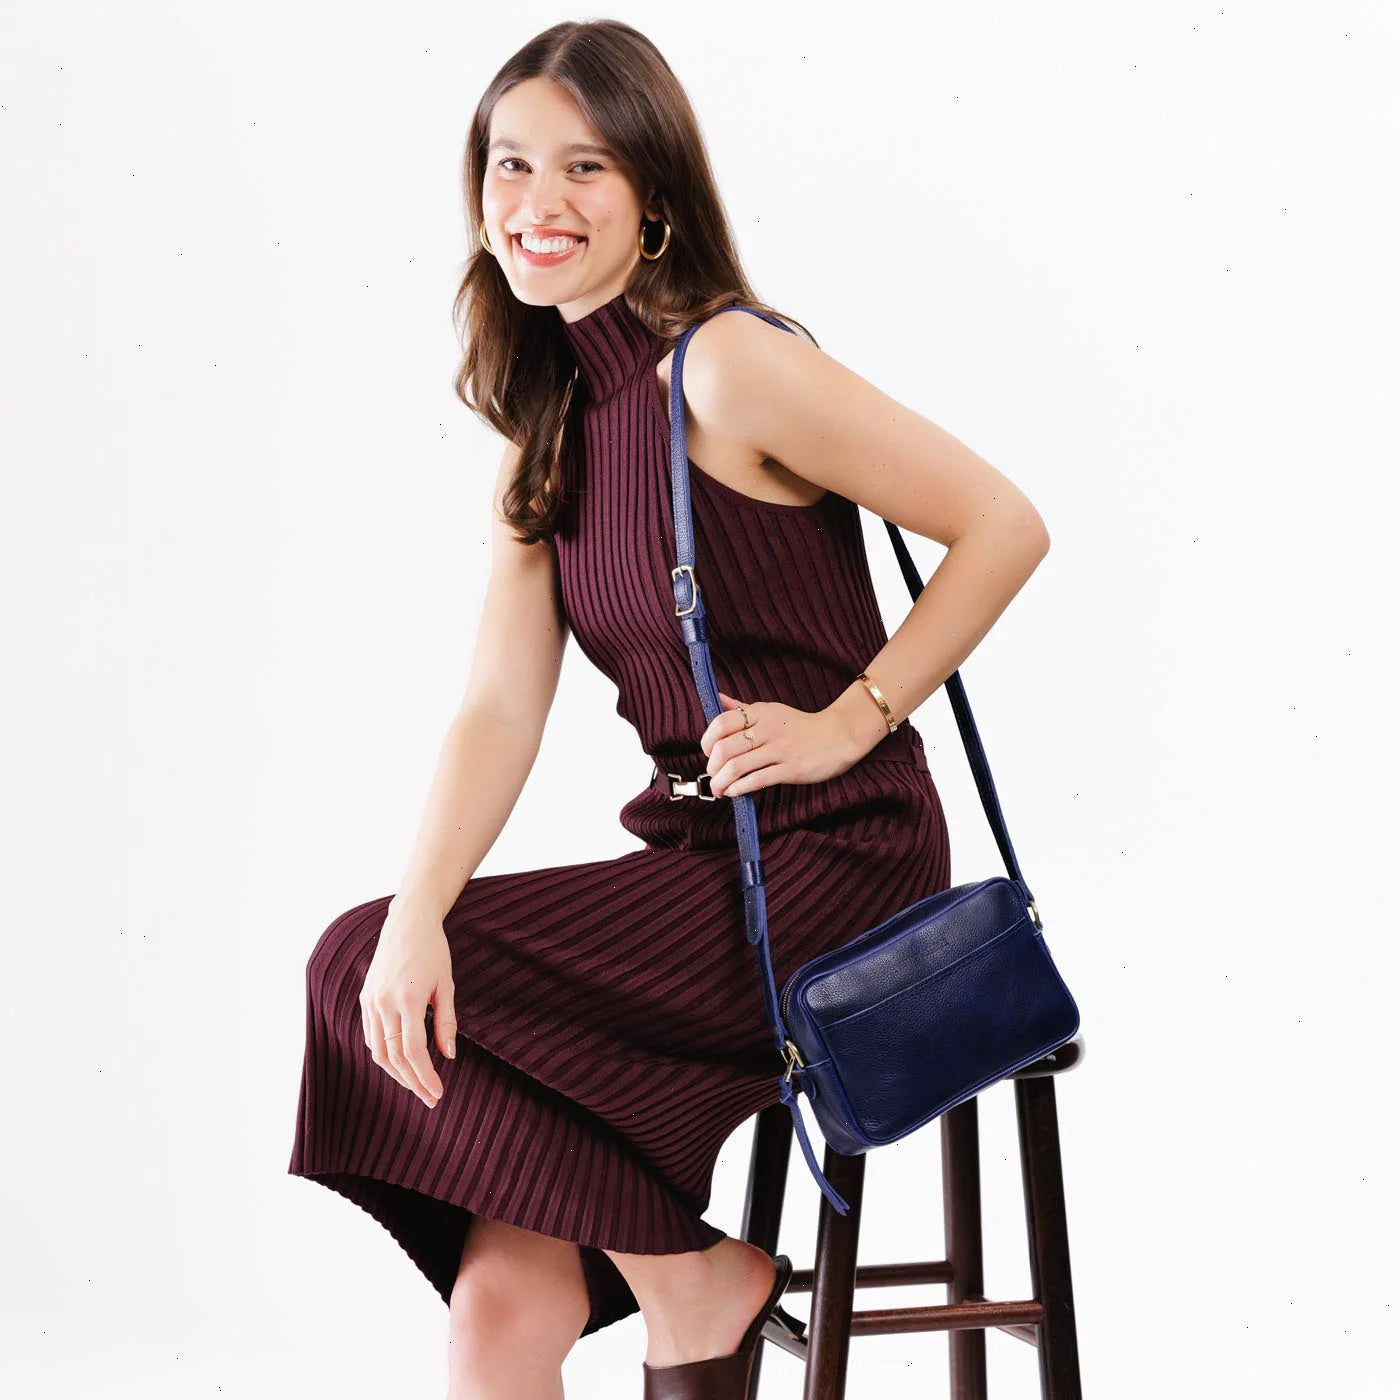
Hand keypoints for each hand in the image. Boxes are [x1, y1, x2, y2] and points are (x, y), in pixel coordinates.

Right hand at [358, 898, 459, 1108]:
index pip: (414, 1052)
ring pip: (378, 1051)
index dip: (425, 1076)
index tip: (438, 1093)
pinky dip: (384, 1054)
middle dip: (412, 1082)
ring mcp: (370, 1002)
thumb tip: (448, 1056)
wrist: (406, 923)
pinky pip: (370, 1036)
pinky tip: (399, 1062)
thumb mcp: (446, 984)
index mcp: (409, 999)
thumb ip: (446, 1021)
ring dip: (396, 1073)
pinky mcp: (364, 999)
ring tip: (416, 1086)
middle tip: (430, 1098)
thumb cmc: (433, 951)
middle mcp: (384, 1003)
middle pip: (394, 1057)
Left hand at [700, 691, 858, 797]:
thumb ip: (741, 709)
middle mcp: (767, 728)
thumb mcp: (771, 711)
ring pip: (737, 767)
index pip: (721, 723)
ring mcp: (779, 749)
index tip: (707, 752)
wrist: (839, 736)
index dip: (707, 740)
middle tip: (713, 776)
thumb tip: (716, 698)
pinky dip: (739, 788)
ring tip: (719, 789)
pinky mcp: (791, 768)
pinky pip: (757, 779)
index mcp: (759, 712)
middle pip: (724, 748)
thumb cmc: (801, 726)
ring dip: (721, 782)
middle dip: (712, 767)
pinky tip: (735, 792)